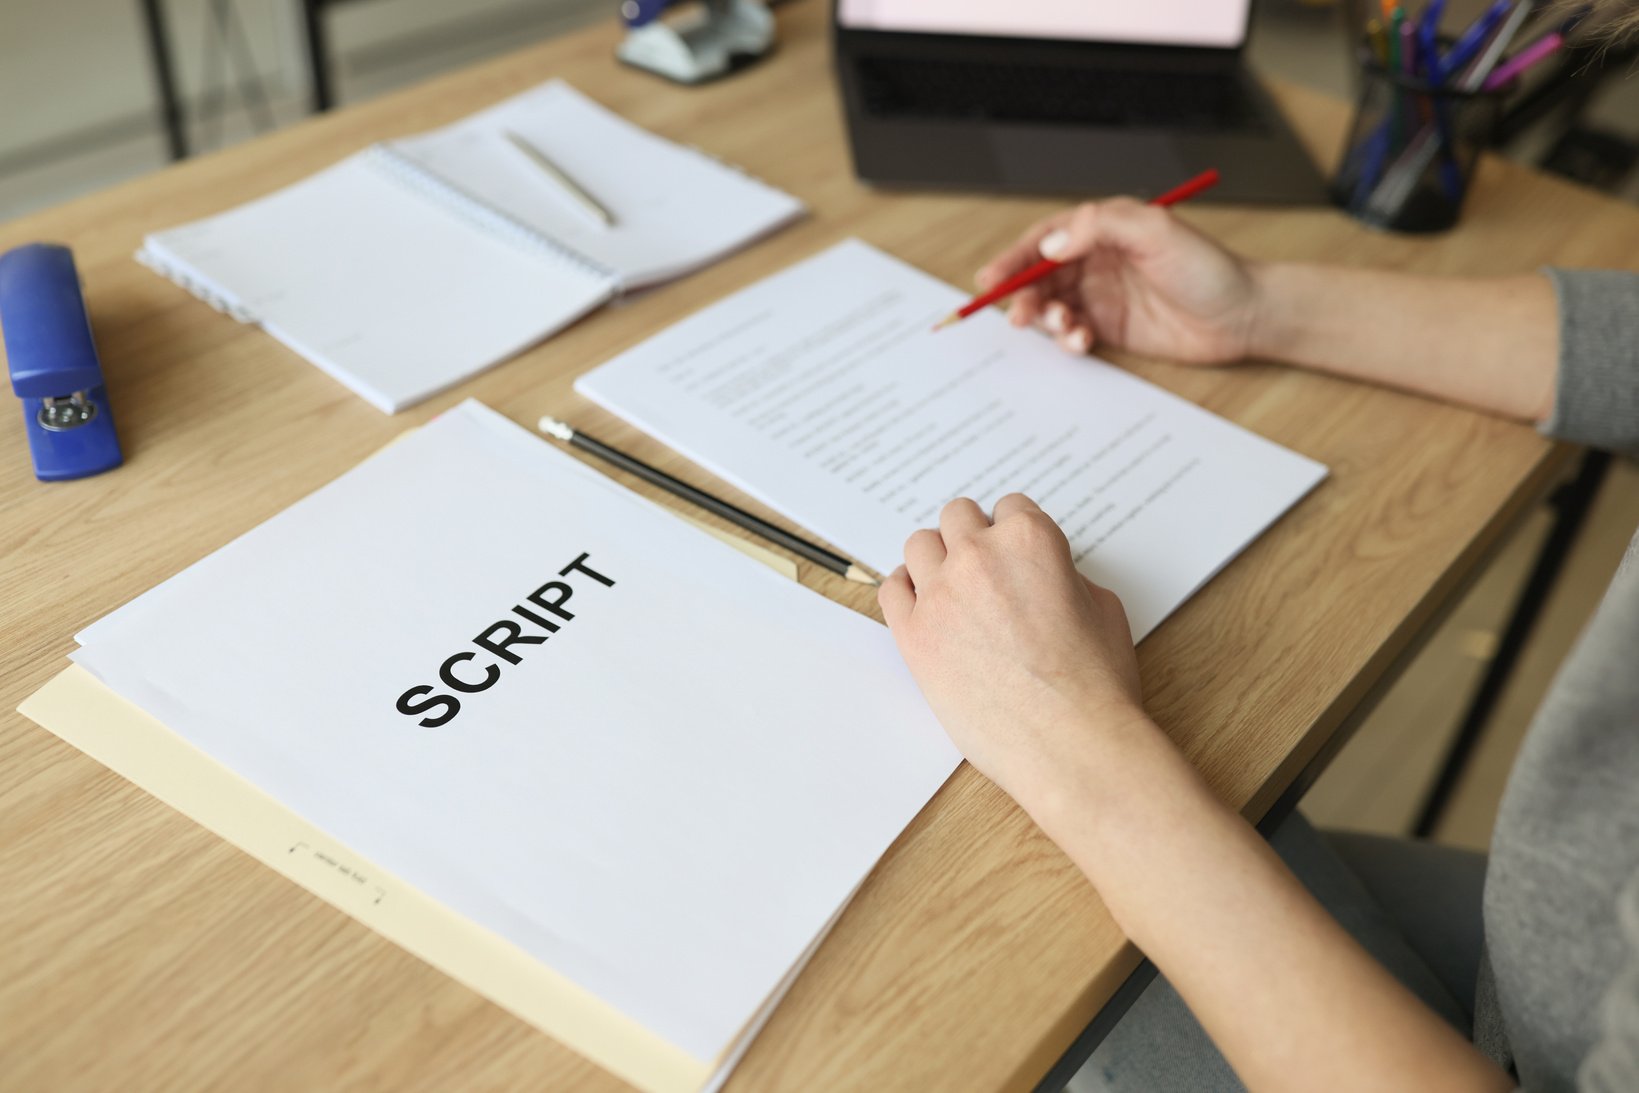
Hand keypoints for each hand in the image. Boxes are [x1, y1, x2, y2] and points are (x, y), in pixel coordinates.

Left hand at [878, 493, 1150, 811]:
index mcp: (1029, 539)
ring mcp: (940, 594)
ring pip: (919, 544)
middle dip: (974, 537)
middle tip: (986, 569)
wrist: (1069, 743)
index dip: (1016, 532)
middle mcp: (978, 556)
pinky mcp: (913, 635)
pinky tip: (923, 607)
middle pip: (958, 517)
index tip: (1016, 554)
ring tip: (953, 588)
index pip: (1011, 507)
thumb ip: (1065, 576)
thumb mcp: (1103, 608)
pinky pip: (891, 590)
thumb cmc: (1096, 684)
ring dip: (936, 558)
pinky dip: (905, 591)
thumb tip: (1043, 577)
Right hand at [977, 199, 1261, 364]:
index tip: (992, 279)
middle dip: (1023, 295)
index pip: (1045, 239)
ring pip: (1052, 306)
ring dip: (1046, 318)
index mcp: (1103, 230)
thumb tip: (1051, 245)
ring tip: (1064, 325)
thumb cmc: (1208, 268)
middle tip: (1019, 313)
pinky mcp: (1111, 328)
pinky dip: (1067, 340)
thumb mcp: (1156, 231)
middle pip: (1040, 275)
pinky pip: (1072, 333)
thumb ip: (1099, 228)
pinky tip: (1082, 341)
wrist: (1244, 316)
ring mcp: (1102, 296)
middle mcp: (1097, 260)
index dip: (1014, 258)